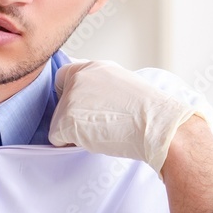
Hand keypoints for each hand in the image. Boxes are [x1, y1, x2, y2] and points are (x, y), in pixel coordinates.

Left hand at [49, 60, 202, 174]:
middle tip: (101, 123)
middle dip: (73, 117)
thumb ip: (100, 88)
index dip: (69, 97)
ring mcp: (70, 98)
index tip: (83, 109)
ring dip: (74, 132)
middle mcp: (78, 78)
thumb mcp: (121, 87)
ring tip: (103, 131)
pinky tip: (95, 140)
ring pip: (58, 122)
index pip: (63, 77)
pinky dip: (70, 145)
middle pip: (59, 103)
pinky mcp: (65, 120)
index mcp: (93, 67)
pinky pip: (56, 138)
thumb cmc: (147, 113)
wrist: (157, 125)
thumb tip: (88, 103)